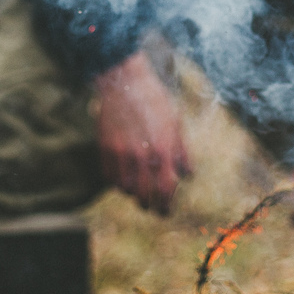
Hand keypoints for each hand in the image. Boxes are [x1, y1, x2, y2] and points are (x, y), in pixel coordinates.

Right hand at [94, 51, 190, 214]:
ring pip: (125, 188)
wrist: (125, 82)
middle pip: (144, 194)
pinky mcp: (105, 148)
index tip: (166, 211)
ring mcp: (121, 153)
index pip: (166, 188)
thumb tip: (188, 175)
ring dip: (133, 193)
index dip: (166, 204)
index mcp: (163, 149)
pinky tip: (122, 180)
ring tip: (137, 192)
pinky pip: (109, 176)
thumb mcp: (176, 123)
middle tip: (152, 208)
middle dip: (150, 206)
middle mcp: (142, 155)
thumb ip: (182, 152)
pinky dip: (116, 182)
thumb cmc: (154, 100)